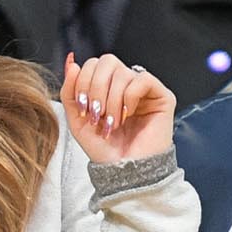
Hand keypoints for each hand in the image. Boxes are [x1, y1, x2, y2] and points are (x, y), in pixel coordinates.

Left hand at [61, 52, 175, 163]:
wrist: (123, 170)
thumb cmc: (103, 148)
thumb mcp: (76, 120)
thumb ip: (69, 91)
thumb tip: (72, 63)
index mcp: (107, 87)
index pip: (93, 64)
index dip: (83, 81)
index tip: (83, 109)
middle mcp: (126, 84)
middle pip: (107, 61)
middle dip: (96, 87)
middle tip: (96, 114)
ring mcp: (144, 89)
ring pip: (123, 72)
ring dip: (112, 100)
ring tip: (112, 122)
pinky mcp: (162, 96)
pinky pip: (143, 79)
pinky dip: (130, 97)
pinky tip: (128, 114)